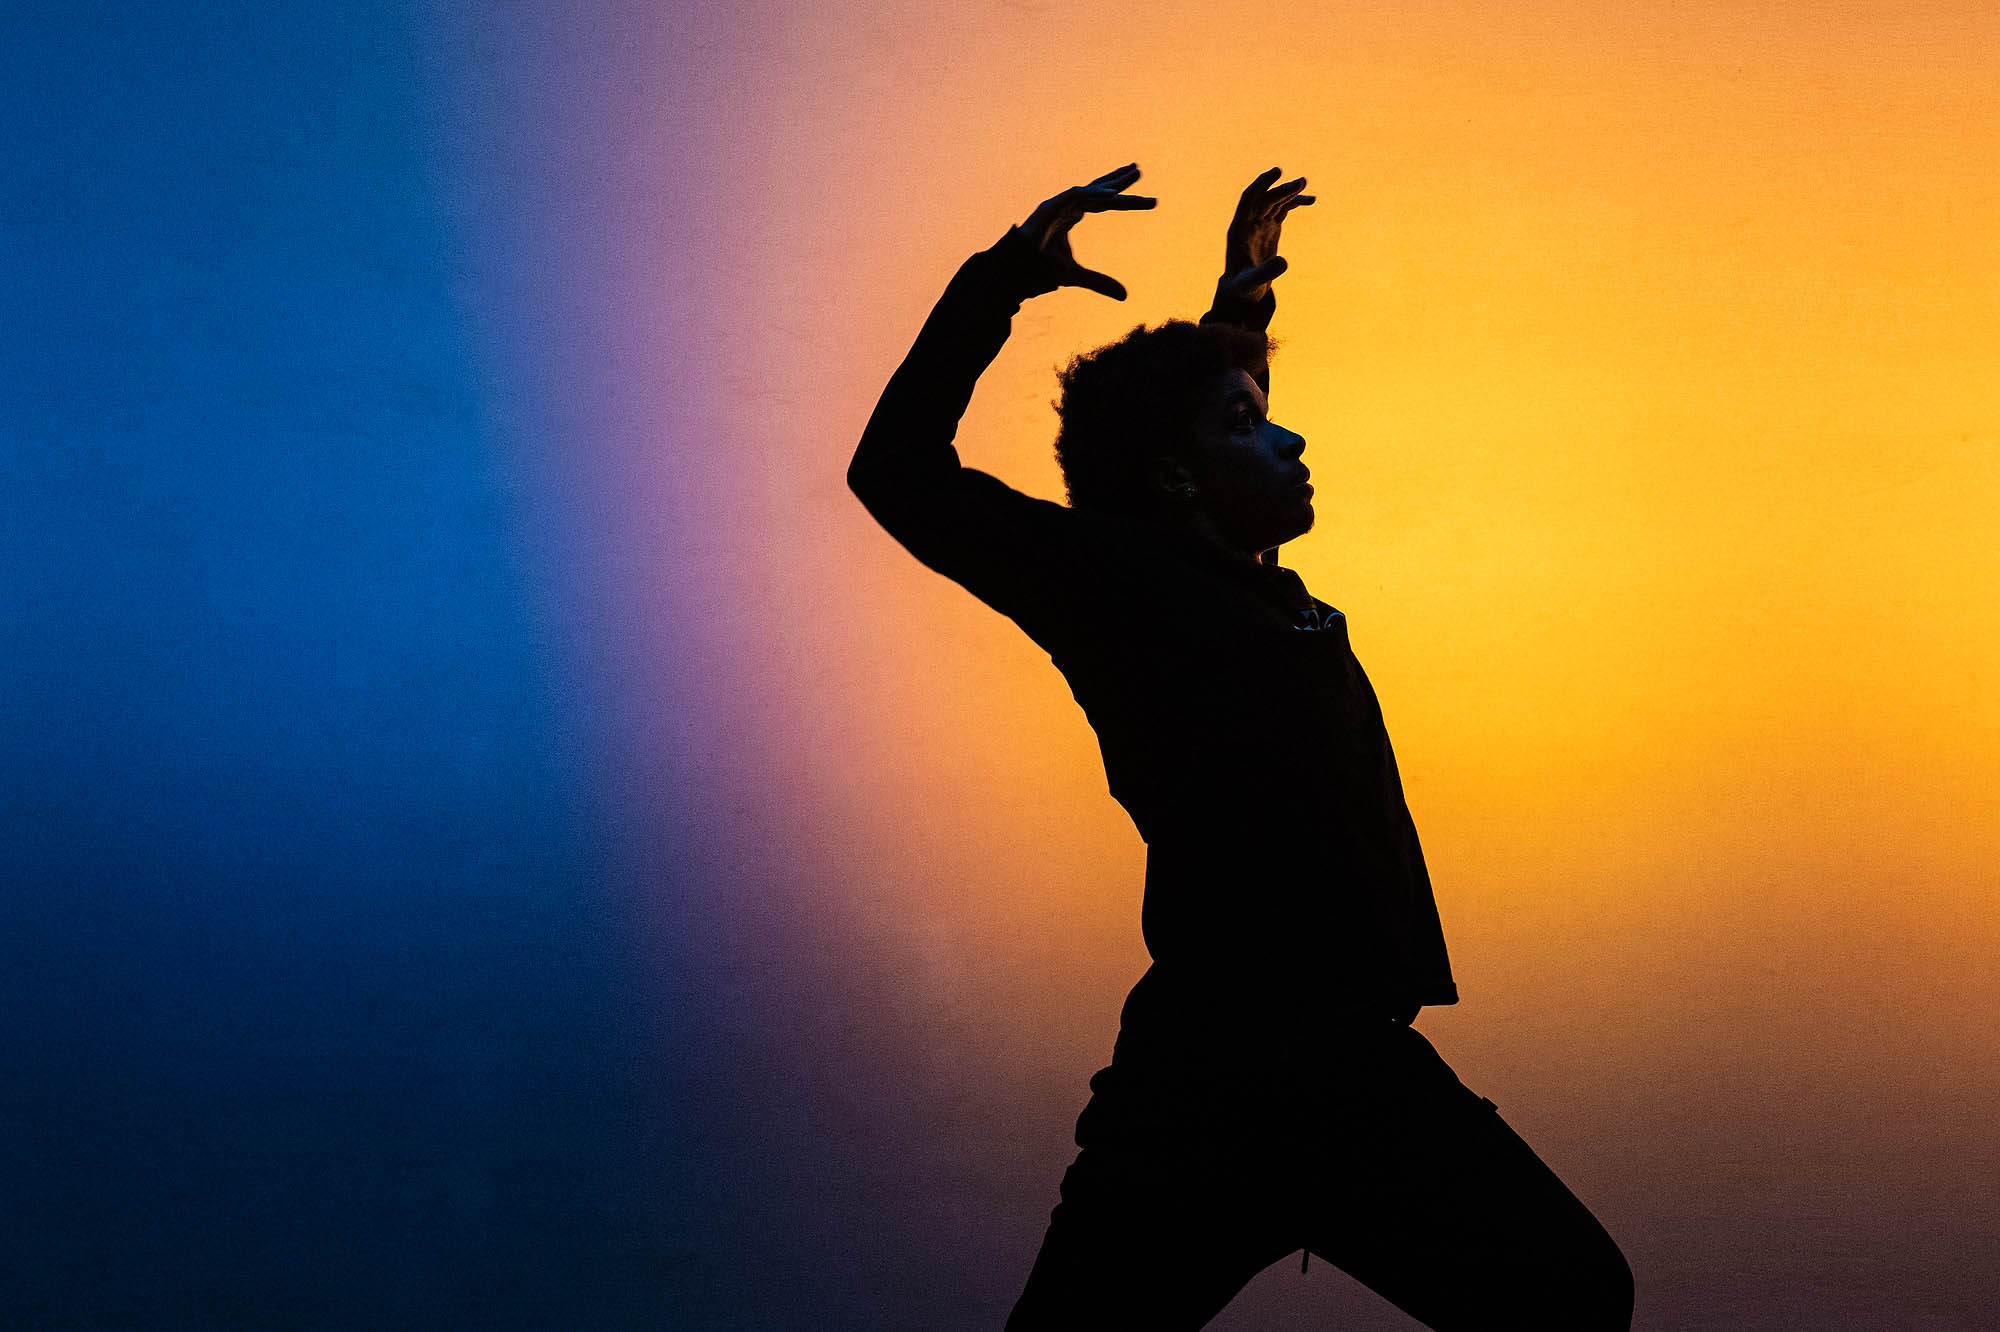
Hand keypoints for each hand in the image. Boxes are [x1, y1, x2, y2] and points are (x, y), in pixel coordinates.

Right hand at [1015, 163, 1156, 300]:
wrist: (1014, 270)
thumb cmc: (1040, 269)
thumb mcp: (1076, 276)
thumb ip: (1099, 283)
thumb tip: (1125, 296)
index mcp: (1071, 216)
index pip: (1102, 204)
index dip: (1124, 201)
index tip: (1150, 202)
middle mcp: (1066, 206)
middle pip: (1098, 189)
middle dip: (1119, 180)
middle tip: (1139, 170)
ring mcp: (1057, 204)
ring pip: (1091, 190)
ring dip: (1112, 182)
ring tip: (1135, 174)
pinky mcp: (1049, 207)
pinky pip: (1075, 195)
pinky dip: (1094, 194)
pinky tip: (1113, 194)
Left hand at [1217, 167, 1313, 305]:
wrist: (1245, 289)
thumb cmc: (1243, 287)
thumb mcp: (1251, 283)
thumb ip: (1265, 273)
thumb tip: (1284, 263)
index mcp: (1238, 229)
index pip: (1248, 200)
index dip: (1261, 185)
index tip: (1277, 173)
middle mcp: (1248, 222)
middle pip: (1265, 199)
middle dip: (1281, 190)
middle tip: (1301, 182)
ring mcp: (1259, 223)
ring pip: (1274, 201)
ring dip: (1289, 192)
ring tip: (1304, 184)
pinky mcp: (1269, 227)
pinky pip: (1282, 209)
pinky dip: (1295, 203)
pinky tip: (1311, 200)